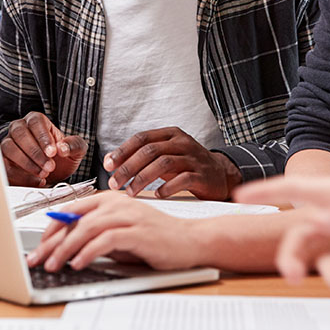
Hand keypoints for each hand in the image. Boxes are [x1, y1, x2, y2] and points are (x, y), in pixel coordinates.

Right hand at [0, 112, 87, 186]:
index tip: (52, 153)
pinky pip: (4, 165)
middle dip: (35, 153)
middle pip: (20, 133)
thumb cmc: (63, 156)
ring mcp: (9, 143)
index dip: (43, 137)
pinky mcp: (3, 160)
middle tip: (50, 167)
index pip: (36, 122)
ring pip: (9, 148)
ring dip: (26, 163)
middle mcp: (19, 128)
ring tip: (43, 174)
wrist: (53, 173)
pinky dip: (19, 175)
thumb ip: (74, 145)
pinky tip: (36, 181)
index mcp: (37, 121)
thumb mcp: (76, 150)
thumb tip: (62, 148)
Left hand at [25, 192, 202, 271]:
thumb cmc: (154, 238)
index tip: (38, 247)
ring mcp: (128, 215)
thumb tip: (63, 247)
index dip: (50, 229)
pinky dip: (88, 252)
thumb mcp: (119, 234)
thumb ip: (95, 234)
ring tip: (53, 265)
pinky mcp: (138, 231)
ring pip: (86, 229)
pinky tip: (78, 264)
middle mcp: (116, 203)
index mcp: (109, 199)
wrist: (190, 241)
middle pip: (74, 220)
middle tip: (36, 260)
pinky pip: (106, 240)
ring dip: (65, 249)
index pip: (70, 211)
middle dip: (51, 243)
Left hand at [104, 127, 240, 199]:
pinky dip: (167, 188)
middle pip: (150, 151)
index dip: (123, 151)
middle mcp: (182, 143)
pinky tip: (157, 195)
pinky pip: (182, 179)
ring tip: (131, 192)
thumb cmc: (186, 166)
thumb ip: (141, 156)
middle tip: (115, 183)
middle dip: (129, 167)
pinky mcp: (203, 175)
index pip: (142, 138)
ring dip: (143, 178)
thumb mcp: (165, 156)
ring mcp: (194, 158)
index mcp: (171, 134)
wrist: (221, 175)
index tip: (108, 165)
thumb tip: (111, 161)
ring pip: (163, 163)